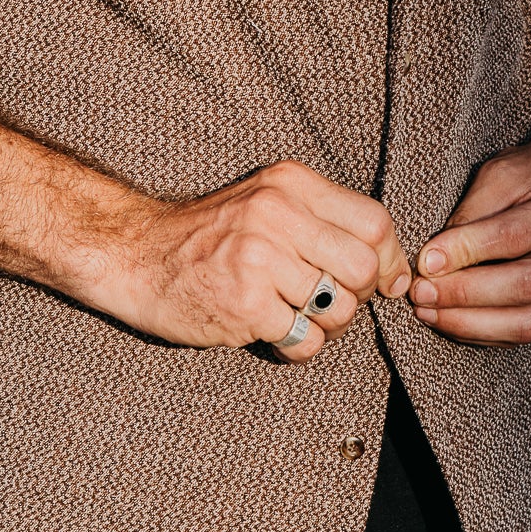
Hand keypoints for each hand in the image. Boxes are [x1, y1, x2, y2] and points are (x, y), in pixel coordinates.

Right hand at [92, 161, 410, 361]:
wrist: (135, 255)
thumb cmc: (209, 236)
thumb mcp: (267, 201)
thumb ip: (325, 222)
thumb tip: (396, 272)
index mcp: (289, 184)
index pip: (374, 222)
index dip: (389, 260)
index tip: (385, 282)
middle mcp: (276, 213)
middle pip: (363, 268)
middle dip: (358, 297)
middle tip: (329, 303)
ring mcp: (259, 258)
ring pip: (338, 310)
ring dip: (326, 328)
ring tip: (295, 318)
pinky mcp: (244, 304)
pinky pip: (305, 341)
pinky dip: (296, 347)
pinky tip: (272, 332)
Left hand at [409, 139, 530, 343]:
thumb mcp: (504, 171)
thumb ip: (473, 212)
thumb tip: (436, 260)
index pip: (517, 236)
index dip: (468, 251)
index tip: (427, 260)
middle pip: (527, 285)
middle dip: (465, 294)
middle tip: (421, 292)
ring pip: (528, 321)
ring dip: (470, 322)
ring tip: (429, 310)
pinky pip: (528, 331)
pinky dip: (485, 331)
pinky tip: (453, 320)